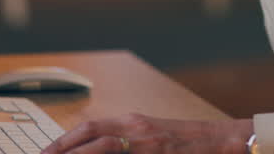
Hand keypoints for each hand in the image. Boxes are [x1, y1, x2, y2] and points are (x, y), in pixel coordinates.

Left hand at [41, 114, 252, 153]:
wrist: (227, 142)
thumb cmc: (188, 142)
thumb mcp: (153, 134)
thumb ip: (125, 139)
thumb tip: (93, 147)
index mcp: (134, 121)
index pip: (90, 127)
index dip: (64, 141)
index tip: (46, 152)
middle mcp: (137, 130)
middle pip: (91, 136)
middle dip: (63, 149)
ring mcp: (148, 145)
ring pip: (104, 147)